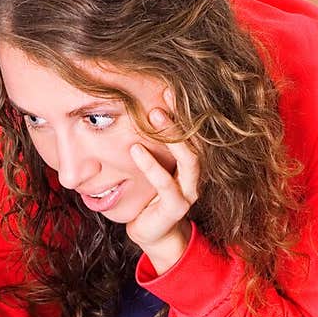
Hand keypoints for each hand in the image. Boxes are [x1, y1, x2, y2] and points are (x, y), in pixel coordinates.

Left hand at [125, 87, 199, 265]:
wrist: (149, 231)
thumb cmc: (146, 193)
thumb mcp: (146, 163)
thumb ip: (143, 140)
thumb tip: (120, 110)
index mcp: (189, 162)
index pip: (193, 130)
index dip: (184, 109)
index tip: (170, 85)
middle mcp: (195, 174)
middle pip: (197, 139)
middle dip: (183, 116)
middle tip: (166, 93)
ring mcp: (189, 191)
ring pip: (189, 159)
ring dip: (173, 136)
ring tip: (155, 115)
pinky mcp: (176, 207)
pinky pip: (166, 184)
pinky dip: (151, 165)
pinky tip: (135, 149)